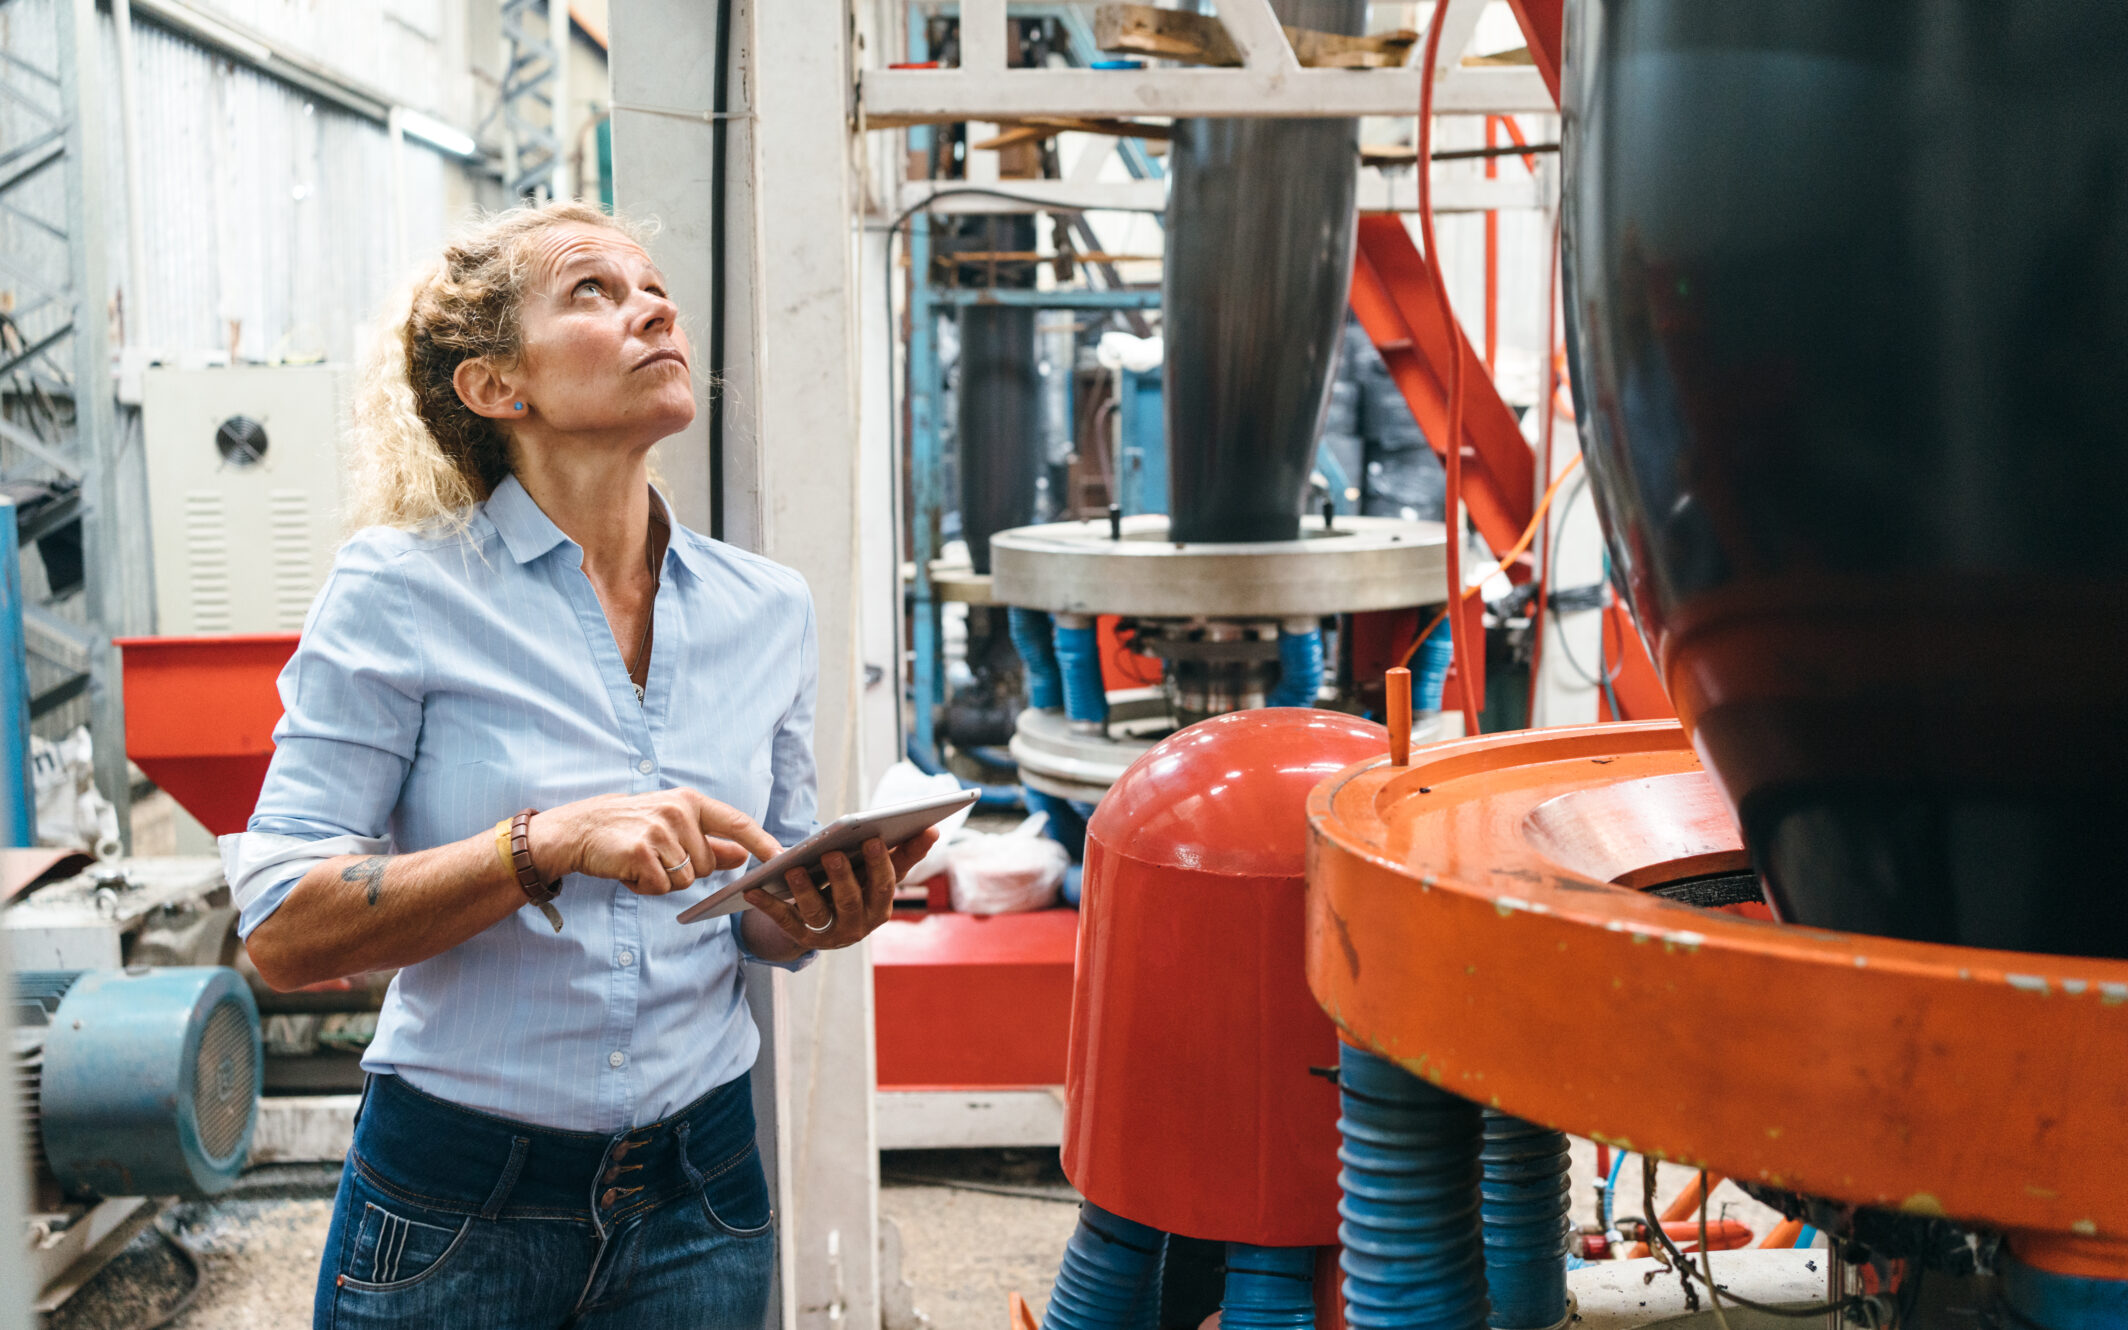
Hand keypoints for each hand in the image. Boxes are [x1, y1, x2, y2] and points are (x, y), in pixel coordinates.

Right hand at [526, 789, 783, 894]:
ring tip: (641, 860)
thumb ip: (711, 841)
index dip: (763, 841)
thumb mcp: (672, 825)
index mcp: (690, 802)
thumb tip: (745, 855)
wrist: (580, 829)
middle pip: (708, 865)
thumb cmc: (630, 828)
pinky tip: (629, 870)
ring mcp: (659, 832)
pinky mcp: (640, 853)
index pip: (737, 822)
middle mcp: (678, 812)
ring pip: (686, 880)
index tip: (782, 857)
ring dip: (663, 880)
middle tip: (655, 855)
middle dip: (685, 870)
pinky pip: (661, 889)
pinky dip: (645, 887)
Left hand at [744, 830, 936, 950]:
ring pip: (817, 912)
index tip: (875, 838)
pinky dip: (768, 906)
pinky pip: (784, 921)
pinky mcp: (803, 938)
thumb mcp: (876, 874)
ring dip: (804, 891)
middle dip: (842, 877)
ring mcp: (830, 933)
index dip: (883, 862)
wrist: (829, 926)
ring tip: (793, 869)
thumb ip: (900, 854)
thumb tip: (931, 829)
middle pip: (851, 900)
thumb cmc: (858, 887)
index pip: (886, 884)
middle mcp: (859, 923)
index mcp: (880, 905)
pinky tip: (753, 890)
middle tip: (832, 853)